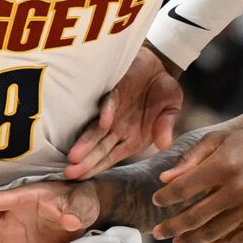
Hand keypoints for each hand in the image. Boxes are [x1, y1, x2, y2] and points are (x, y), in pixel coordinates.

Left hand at [64, 48, 183, 177]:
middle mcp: (118, 128)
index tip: (82, 178)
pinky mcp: (113, 92)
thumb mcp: (171, 110)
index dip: (97, 167)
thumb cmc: (164, 92)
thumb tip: (164, 145)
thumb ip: (166, 127)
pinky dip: (107, 113)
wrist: (158, 64)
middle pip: (99, 148)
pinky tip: (104, 123)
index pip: (110, 157)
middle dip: (85, 161)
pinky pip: (110, 103)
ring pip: (97, 131)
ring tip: (73, 158)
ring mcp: (113, 112)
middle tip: (70, 173)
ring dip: (85, 143)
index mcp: (132, 138)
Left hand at [151, 106, 242, 242]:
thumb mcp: (219, 139)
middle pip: (195, 216)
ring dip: (192, 240)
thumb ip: (190, 159)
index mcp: (223, 165)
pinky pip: (238, 239)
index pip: (183, 189)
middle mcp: (239, 188)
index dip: (166, 198)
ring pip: (214, 233)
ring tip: (179, 242)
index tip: (157, 201)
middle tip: (158, 233)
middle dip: (172, 227)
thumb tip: (164, 180)